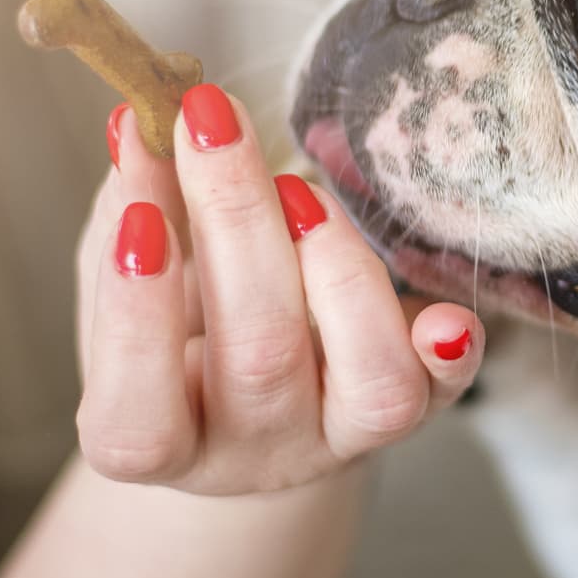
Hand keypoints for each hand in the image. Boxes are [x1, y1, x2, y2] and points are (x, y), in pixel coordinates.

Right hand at [73, 86, 483, 493]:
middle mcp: (252, 455)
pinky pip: (442, 391)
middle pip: (262, 360)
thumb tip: (142, 123)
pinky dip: (450, 350)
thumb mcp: (127, 284)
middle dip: (239, 226)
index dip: (140, 319)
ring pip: (368, 382)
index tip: (142, 217)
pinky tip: (446, 314)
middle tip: (215, 123)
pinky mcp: (412, 412)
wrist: (247, 409)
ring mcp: (339, 438)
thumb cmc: (172, 333)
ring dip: (339, 267)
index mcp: (155, 441)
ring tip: (300, 190)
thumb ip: (128, 213)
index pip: (138, 416)